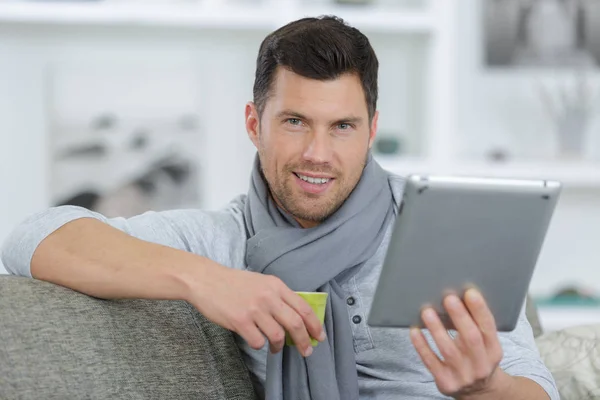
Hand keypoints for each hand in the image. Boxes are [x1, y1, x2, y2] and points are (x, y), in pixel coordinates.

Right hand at [188, 261, 325, 356]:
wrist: (206, 280)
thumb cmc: (234, 282)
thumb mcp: (261, 282)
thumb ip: (278, 296)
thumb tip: (297, 316)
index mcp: (276, 285)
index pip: (303, 307)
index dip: (315, 324)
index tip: (319, 336)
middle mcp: (268, 297)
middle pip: (296, 323)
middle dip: (304, 341)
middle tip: (306, 351)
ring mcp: (254, 309)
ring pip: (278, 335)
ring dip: (279, 346)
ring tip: (276, 348)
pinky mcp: (240, 321)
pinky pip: (258, 341)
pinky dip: (260, 345)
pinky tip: (256, 340)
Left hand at [409, 289, 503, 398]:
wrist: (478, 392)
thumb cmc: (476, 357)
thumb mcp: (484, 345)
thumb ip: (475, 326)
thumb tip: (456, 296)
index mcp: (494, 351)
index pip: (488, 328)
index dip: (480, 310)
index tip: (470, 292)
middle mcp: (481, 365)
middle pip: (471, 338)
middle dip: (460, 317)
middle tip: (448, 298)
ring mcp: (463, 376)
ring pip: (449, 350)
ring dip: (437, 329)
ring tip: (427, 311)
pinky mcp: (446, 383)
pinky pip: (431, 362)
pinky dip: (422, 345)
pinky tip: (415, 331)